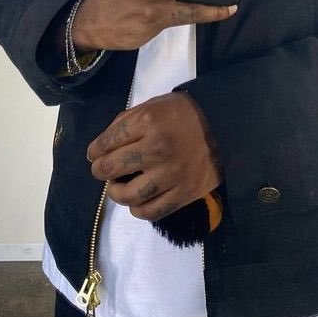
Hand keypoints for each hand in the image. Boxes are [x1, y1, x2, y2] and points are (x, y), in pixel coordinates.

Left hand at [87, 92, 221, 220]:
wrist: (224, 126)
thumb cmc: (184, 113)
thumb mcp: (153, 105)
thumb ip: (127, 121)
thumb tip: (103, 145)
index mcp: (148, 121)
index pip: (108, 141)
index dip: (95, 150)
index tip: (93, 154)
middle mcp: (157, 149)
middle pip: (112, 168)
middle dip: (100, 170)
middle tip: (101, 170)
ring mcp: (171, 174)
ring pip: (129, 195)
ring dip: (116, 193)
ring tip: (117, 187)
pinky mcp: (184, 194)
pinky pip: (152, 211)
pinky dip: (138, 210)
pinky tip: (136, 202)